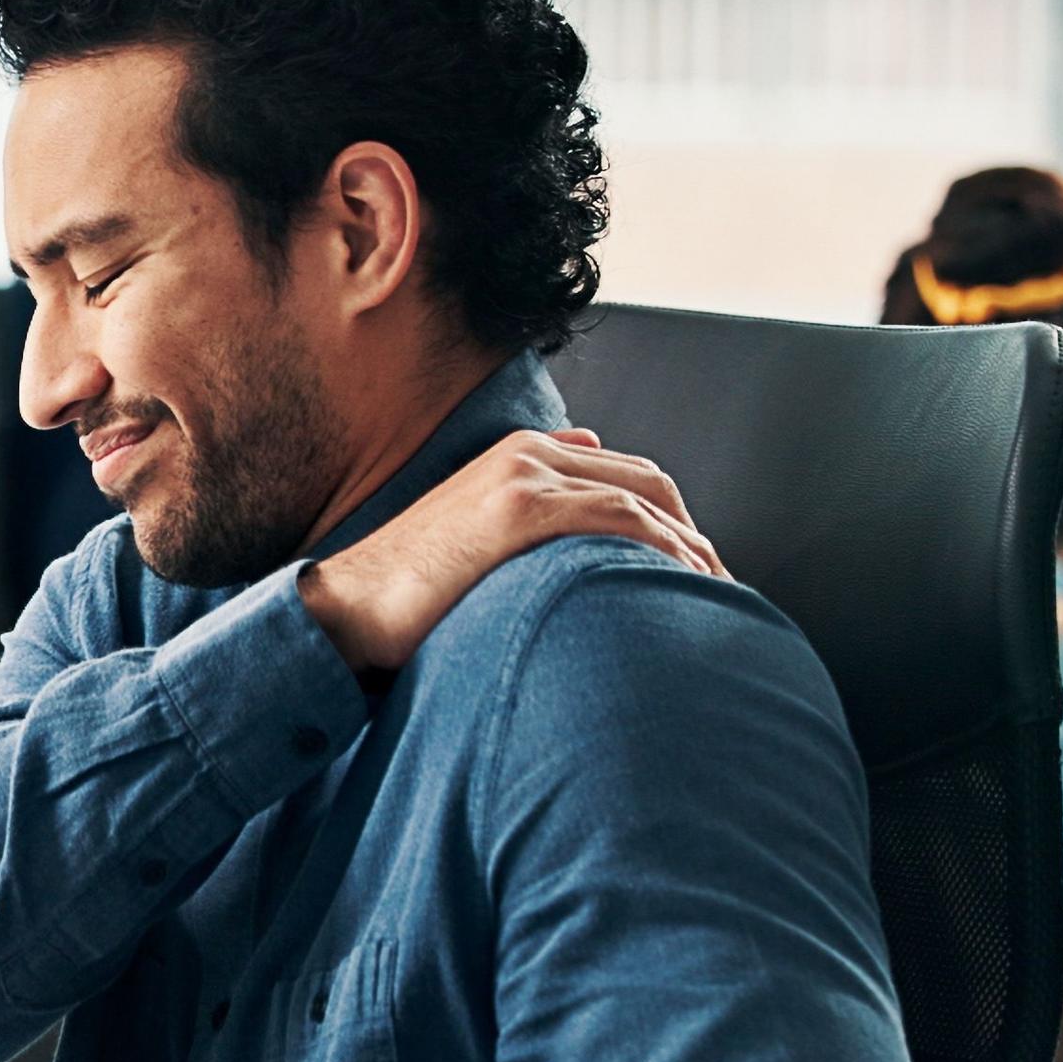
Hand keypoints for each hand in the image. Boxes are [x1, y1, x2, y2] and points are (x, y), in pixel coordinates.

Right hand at [298, 429, 723, 672]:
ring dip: (690, 553)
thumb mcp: (470, 538)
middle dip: (694, 538)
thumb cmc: (404, 592)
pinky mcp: (520, 507)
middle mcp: (529, 452)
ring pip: (644, 500)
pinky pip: (621, 518)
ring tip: (713, 605)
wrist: (343, 609)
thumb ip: (525, 509)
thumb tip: (584, 470)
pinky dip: (663, 551)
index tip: (696, 579)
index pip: (627, 478)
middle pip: (649, 483)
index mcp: (520, 454)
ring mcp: (525, 474)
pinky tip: (681, 590)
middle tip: (719, 595)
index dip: (674, 526)